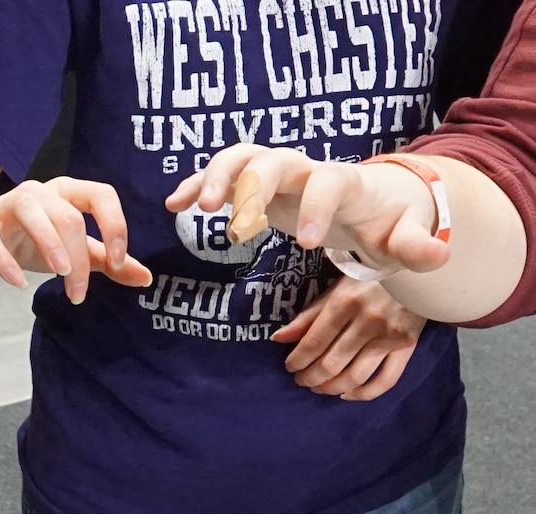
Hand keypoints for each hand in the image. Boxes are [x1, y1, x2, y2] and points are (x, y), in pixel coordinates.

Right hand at [0, 177, 152, 303]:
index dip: (115, 225)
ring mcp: (8, 205)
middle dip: (78, 258)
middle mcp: (40, 192)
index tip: (118, 262)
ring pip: (34, 214)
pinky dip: (5, 261)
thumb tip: (144, 277)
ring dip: (51, 246)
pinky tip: (18, 283)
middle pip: (68, 216)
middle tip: (78, 294)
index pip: (101, 194)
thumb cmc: (27, 241)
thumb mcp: (72, 252)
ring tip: (59, 275)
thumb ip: (106, 262)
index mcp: (67, 193)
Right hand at [166, 145, 447, 275]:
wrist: (367, 204)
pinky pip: (222, 175)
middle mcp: (305, 169)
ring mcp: (277, 173)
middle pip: (272, 159)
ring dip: (214, 176)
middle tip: (231, 221)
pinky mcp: (255, 186)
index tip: (304, 244)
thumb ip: (418, 246)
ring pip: (241, 157)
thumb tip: (441, 255)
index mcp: (342, 183)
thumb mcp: (403, 239)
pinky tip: (174, 205)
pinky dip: (196, 184)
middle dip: (249, 185)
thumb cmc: (383, 225)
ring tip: (193, 206)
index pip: (328, 182)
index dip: (316, 208)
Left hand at [272, 277, 426, 400]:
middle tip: (301, 381)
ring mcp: (389, 335)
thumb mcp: (338, 287)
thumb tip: (279, 339)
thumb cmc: (374, 275)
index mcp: (345, 303)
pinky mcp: (408, 345)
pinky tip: (348, 394)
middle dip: (310, 378)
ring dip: (331, 388)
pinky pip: (386, 380)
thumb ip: (309, 315)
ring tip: (320, 388)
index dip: (297, 361)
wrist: (421, 264)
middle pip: (331, 364)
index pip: (313, 343)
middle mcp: (367, 321)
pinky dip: (364, 394)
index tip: (290, 367)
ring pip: (354, 376)